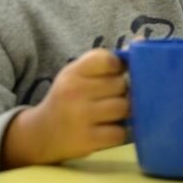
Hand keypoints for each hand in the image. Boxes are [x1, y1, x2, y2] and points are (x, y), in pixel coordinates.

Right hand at [1, 49, 128, 168]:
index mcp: (73, 72)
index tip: (113, 75)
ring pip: (124, 108)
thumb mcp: (78, 74)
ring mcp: (80, 116)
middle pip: (121, 85)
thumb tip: (142, 41)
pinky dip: (117, 132)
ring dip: (122, 112)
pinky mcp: (87, 140)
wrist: (41, 133)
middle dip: (122, 92)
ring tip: (110, 114)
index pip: (108, 59)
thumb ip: (106, 60)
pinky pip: (120, 133)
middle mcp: (74, 92)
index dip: (118, 67)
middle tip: (110, 98)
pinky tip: (106, 130)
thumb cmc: (68, 98)